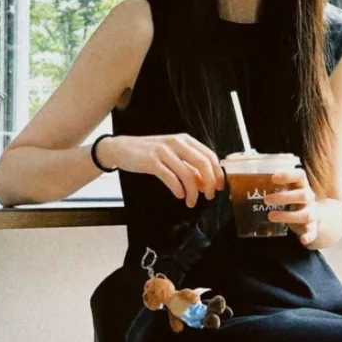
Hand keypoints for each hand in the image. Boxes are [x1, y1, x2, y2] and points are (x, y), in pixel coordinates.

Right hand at [108, 134, 223, 207]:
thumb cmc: (149, 153)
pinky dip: (178, 189)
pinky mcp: (152, 161)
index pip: (209, 156)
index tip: (219, 187)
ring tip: (191, 202)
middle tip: (209, 196)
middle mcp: (177, 143)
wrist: (121, 148)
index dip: (217, 173)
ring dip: (193, 191)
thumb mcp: (173, 157)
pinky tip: (179, 195)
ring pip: (187, 174)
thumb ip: (189, 168)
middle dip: (210, 183)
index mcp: (185, 140)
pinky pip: (170, 177)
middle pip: (203, 164)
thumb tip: (206, 184)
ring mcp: (164, 151)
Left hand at [265, 167, 319, 245]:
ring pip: (305, 214)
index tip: (274, 177)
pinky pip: (312, 232)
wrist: (311, 217)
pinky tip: (302, 240)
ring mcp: (312, 213)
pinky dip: (308, 236)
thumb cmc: (292, 202)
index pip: (300, 175)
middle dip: (284, 197)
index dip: (288, 175)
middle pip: (302, 195)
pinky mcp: (312, 227)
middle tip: (266, 200)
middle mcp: (308, 198)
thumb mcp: (284, 193)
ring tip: (270, 216)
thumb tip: (237, 192)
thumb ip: (268, 190)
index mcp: (301, 186)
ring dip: (288, 216)